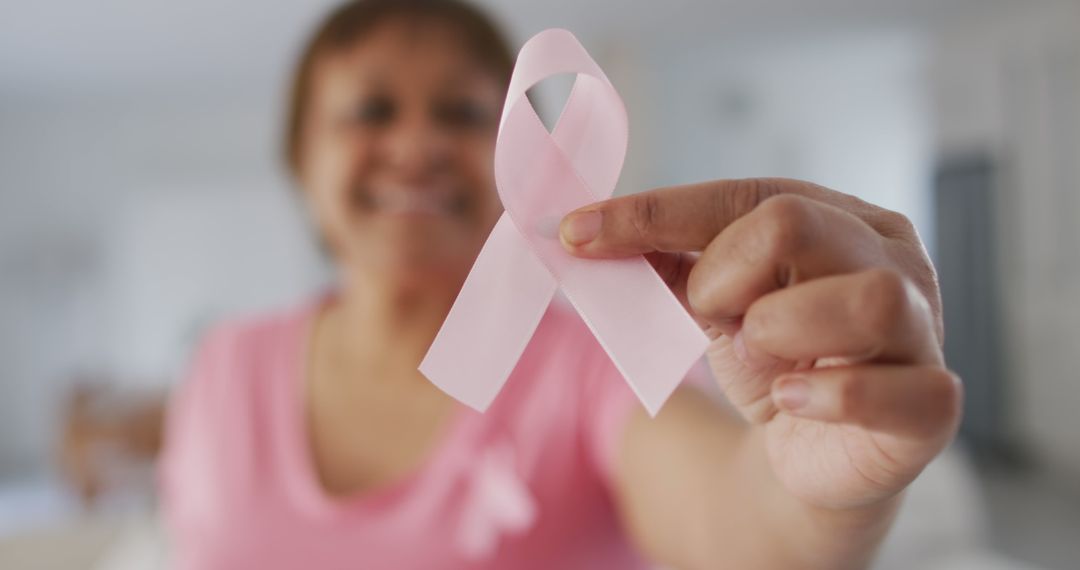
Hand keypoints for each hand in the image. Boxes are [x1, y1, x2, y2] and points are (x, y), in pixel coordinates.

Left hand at [560, 178, 960, 510]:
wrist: (810, 459)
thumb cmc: (774, 364)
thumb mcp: (713, 304)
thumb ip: (664, 262)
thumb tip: (583, 229)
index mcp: (840, 218)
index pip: (743, 194)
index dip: (652, 214)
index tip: (574, 233)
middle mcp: (893, 258)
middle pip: (795, 222)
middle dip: (724, 277)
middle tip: (720, 319)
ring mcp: (922, 329)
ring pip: (864, 297)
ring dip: (779, 330)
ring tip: (764, 356)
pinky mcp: (931, 403)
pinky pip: (893, 390)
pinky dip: (826, 396)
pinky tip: (792, 403)